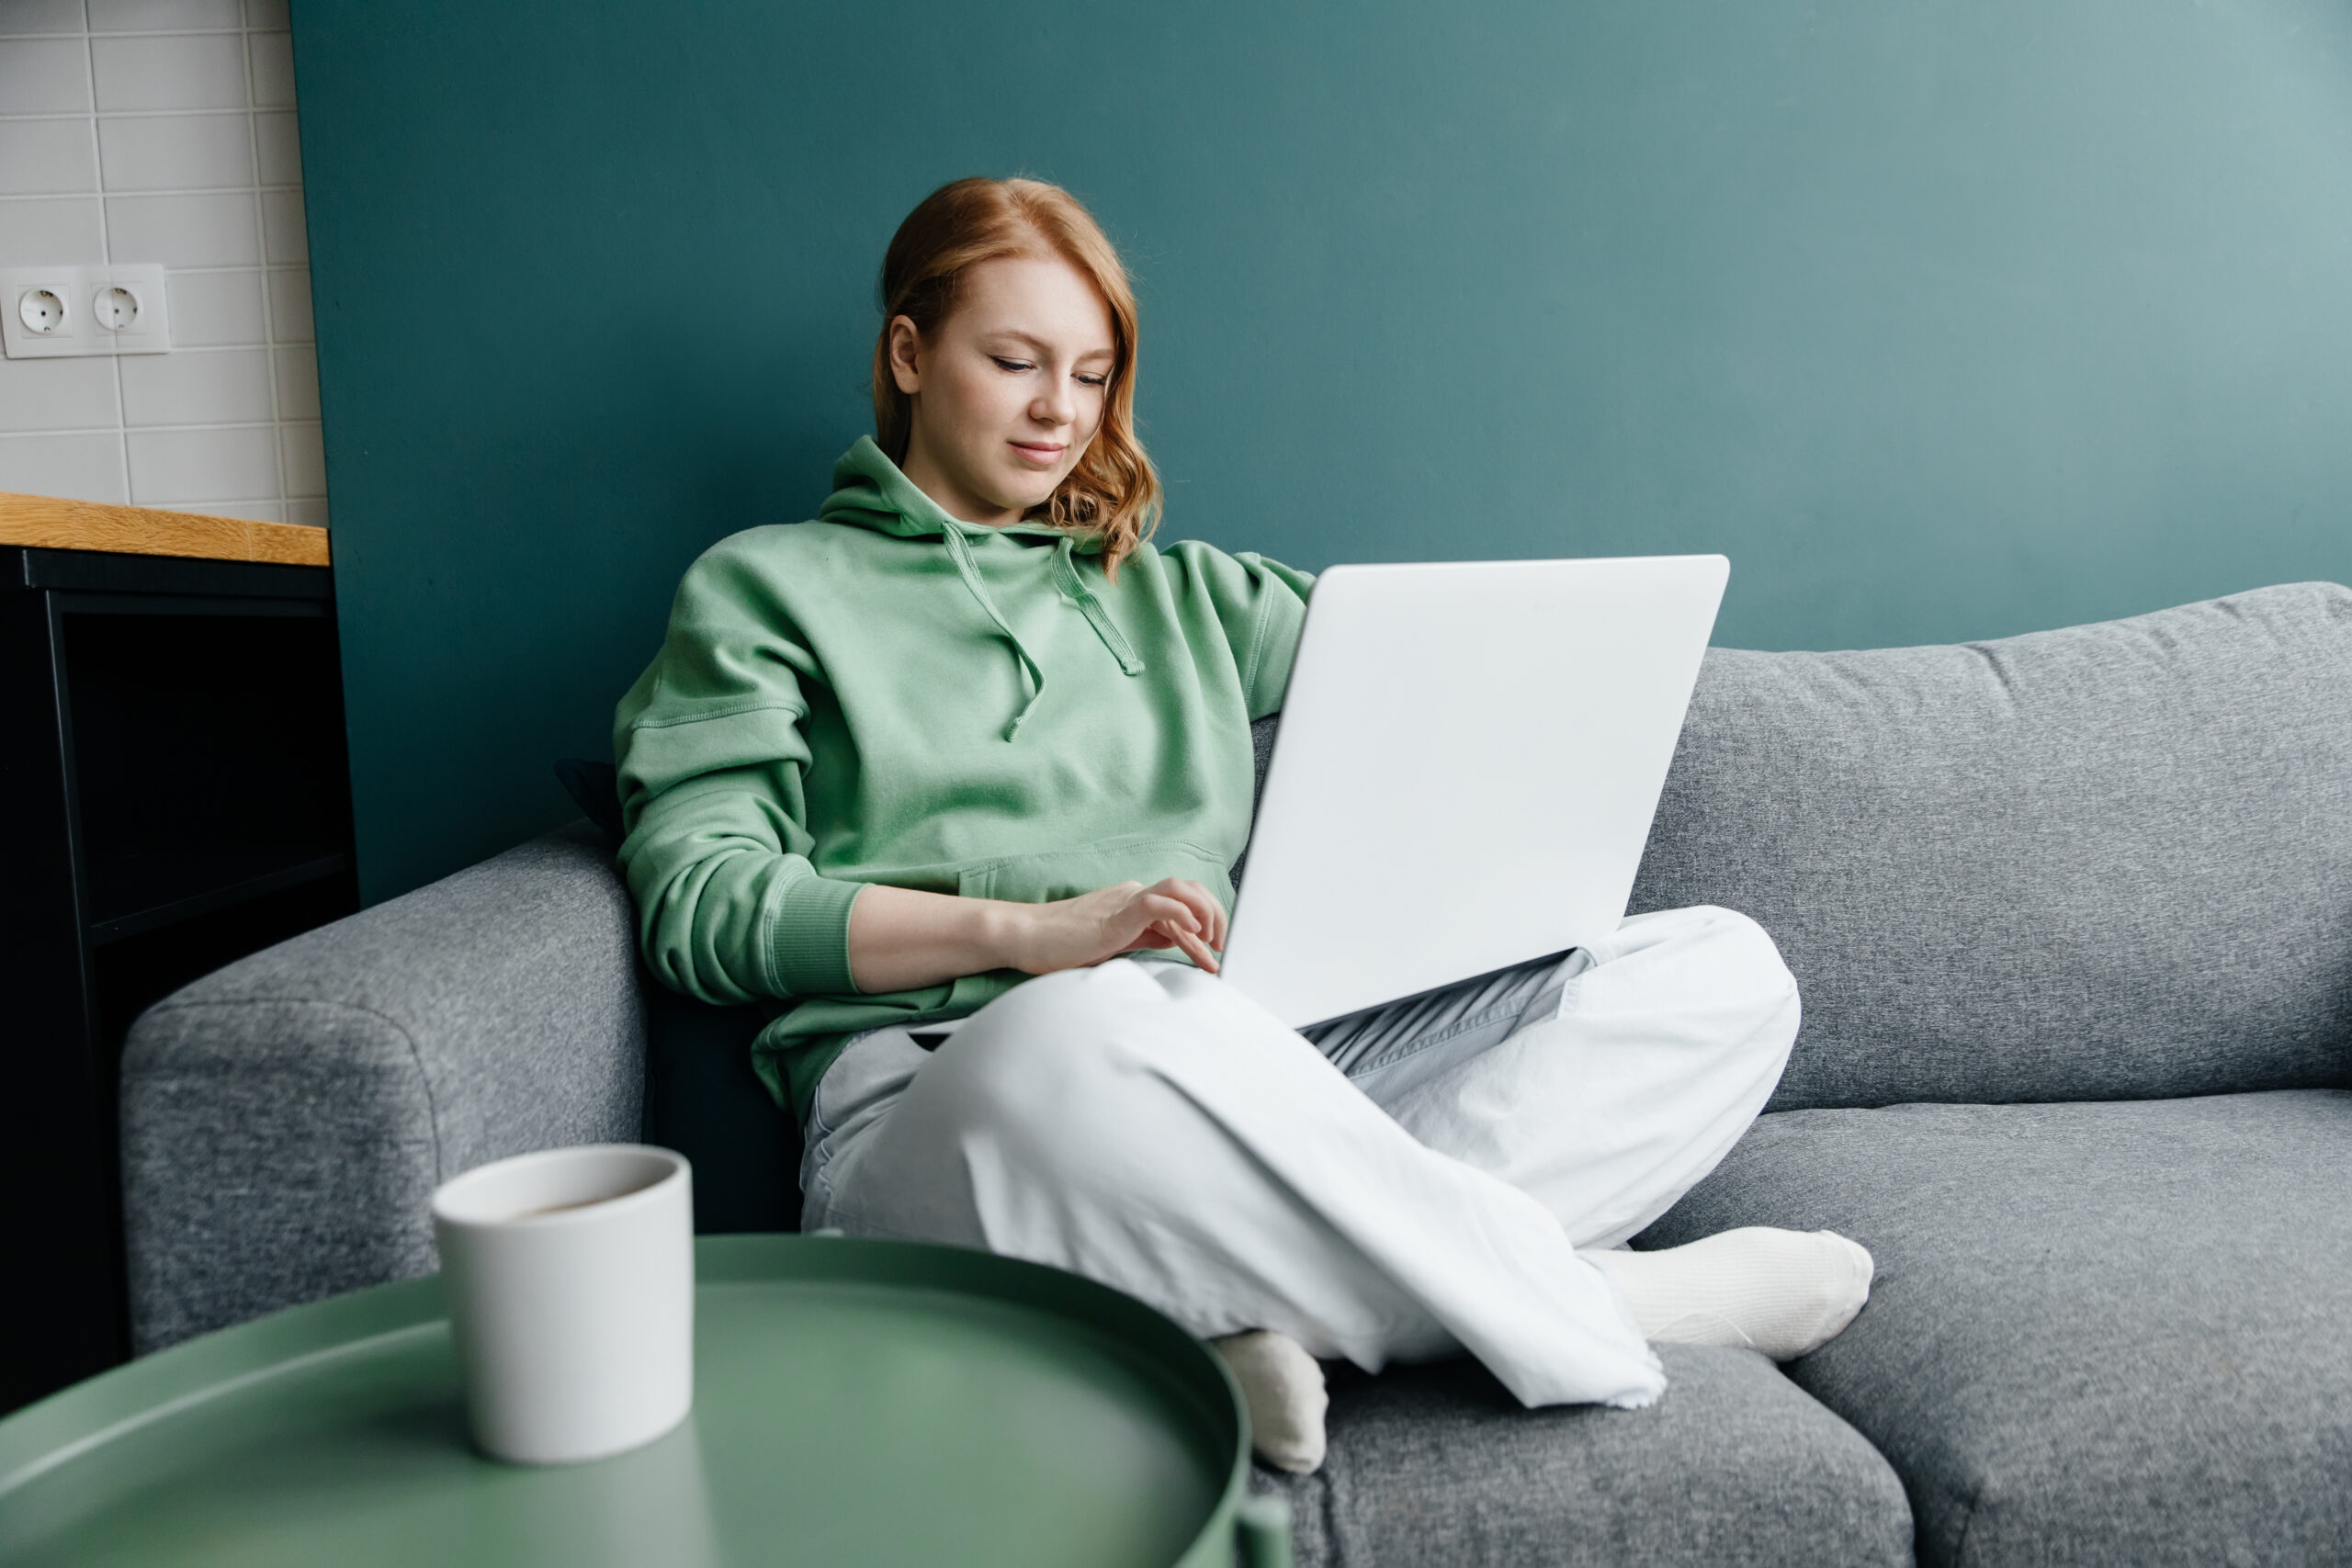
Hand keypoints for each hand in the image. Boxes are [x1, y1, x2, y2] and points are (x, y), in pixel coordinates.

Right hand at [1009, 878, 1227, 975]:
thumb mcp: (1114, 945)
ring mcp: (1125, 900)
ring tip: (1212, 941)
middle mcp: (1134, 895)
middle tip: (1221, 948)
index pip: (1183, 905)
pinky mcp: (1116, 913)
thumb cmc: (1061, 946)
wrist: (1025, 938)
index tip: (1216, 957)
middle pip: (1190, 891)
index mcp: (1135, 903)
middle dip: (1214, 916)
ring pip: (1180, 890)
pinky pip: (1157, 903)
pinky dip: (1182, 913)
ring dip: (1205, 913)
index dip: (1206, 928)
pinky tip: (1194, 932)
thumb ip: (1144, 939)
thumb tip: (1176, 942)